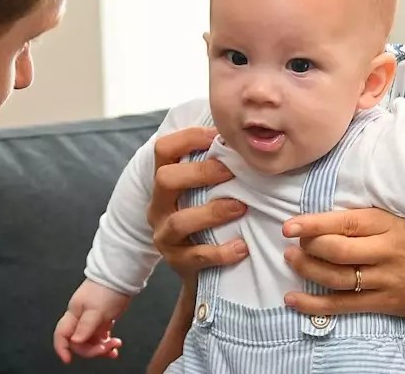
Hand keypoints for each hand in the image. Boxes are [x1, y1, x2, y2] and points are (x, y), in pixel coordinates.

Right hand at [52, 280, 129, 362]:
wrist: (121, 276)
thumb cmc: (107, 289)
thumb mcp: (96, 309)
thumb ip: (86, 326)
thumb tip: (75, 341)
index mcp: (74, 314)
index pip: (62, 335)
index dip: (62, 348)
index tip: (68, 360)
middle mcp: (80, 319)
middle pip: (78, 342)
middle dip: (92, 349)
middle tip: (108, 347)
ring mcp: (91, 320)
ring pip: (91, 342)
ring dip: (102, 348)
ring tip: (116, 345)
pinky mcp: (102, 320)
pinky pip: (101, 337)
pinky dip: (107, 343)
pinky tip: (115, 345)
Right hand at [147, 126, 248, 281]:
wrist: (201, 270)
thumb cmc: (208, 219)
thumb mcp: (204, 191)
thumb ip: (216, 166)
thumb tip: (246, 135)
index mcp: (165, 182)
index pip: (164, 149)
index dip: (189, 137)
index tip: (219, 135)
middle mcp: (158, 206)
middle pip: (165, 179)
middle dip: (200, 172)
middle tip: (231, 171)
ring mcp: (165, 235)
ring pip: (179, 221)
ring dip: (212, 212)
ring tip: (241, 207)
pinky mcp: (177, 262)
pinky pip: (196, 257)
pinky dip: (220, 252)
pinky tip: (242, 247)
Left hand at [281, 207, 404, 317]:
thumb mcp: (402, 219)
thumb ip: (369, 219)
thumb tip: (328, 217)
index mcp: (388, 225)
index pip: (344, 222)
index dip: (313, 224)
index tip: (290, 226)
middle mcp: (385, 252)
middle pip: (336, 251)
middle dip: (307, 248)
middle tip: (291, 244)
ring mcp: (385, 280)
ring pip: (336, 278)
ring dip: (307, 270)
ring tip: (291, 261)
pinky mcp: (384, 303)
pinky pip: (343, 306)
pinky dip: (314, 304)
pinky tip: (293, 299)